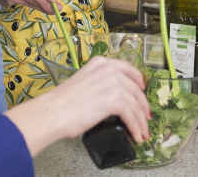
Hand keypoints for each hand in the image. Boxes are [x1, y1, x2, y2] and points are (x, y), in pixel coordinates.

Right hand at [4, 56, 150, 154]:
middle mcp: (108, 70)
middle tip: (145, 116)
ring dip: (141, 120)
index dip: (138, 81)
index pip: (127, 69)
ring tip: (142, 131)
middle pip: (135, 88)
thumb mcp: (82, 84)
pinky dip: (136, 126)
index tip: (142, 90)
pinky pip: (132, 115)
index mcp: (100, 63)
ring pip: (136, 103)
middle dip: (142, 105)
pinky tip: (136, 134)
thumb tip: (110, 99)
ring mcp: (112, 83)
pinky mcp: (114, 99)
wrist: (52, 112)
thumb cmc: (60, 104)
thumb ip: (98, 85)